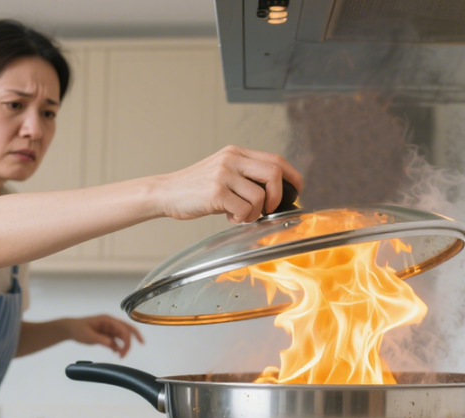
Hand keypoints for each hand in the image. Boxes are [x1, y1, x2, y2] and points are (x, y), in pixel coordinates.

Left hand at [64, 315, 143, 357]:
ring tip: (120, 357)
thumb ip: (100, 339)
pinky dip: (118, 348)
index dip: (131, 336)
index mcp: (108, 320)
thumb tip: (112, 344)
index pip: (123, 328)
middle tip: (126, 354)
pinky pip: (116, 342)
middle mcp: (111, 324)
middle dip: (130, 342)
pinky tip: (116, 354)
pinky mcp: (107, 336)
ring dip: (123, 346)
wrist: (70, 330)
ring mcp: (109, 329)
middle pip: (126, 331)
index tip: (129, 348)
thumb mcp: (88, 335)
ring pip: (122, 337)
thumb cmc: (78, 329)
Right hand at [152, 145, 303, 223]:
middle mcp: (232, 159)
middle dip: (278, 196)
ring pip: (259, 196)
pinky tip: (229, 217)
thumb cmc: (196, 187)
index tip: (297, 190)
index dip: (292, 176)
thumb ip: (245, 176)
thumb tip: (274, 193)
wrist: (166, 192)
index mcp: (236, 152)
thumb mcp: (222, 172)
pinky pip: (244, 209)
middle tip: (269, 209)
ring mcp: (223, 174)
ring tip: (240, 215)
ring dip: (255, 213)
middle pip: (274, 173)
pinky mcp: (216, 192)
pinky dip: (241, 218)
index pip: (276, 159)